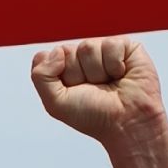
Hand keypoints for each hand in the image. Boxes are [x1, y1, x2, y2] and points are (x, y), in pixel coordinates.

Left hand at [31, 39, 165, 146]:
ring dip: (97, 72)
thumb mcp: (56, 103)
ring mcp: (103, 49)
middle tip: (94, 90)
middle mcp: (83, 57)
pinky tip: (121, 75)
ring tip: (109, 84)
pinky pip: (110, 44)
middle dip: (78, 75)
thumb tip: (57, 49)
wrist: (127, 123)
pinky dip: (114, 65)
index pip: (49, 56)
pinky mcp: (125, 46)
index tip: (74, 92)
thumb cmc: (93, 116)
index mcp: (65, 68)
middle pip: (67, 51)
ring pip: (88, 46)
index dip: (60, 77)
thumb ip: (41, 76)